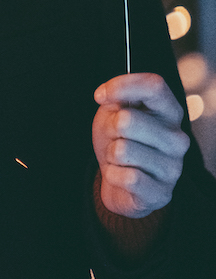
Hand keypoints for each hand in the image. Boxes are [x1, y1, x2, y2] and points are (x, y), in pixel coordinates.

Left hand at [93, 74, 191, 218]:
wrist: (119, 182)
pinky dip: (113, 175)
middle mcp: (178, 139)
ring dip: (110, 155)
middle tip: (115, 139)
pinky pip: (124, 177)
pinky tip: (122, 177)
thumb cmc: (119, 141)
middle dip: (110, 129)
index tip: (100, 96)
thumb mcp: (113, 114)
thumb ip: (116, 99)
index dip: (122, 86)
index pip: (155, 86)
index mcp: (169, 114)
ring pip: (122, 150)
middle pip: (128, 120)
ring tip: (120, 159)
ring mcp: (173, 167)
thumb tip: (107, 95)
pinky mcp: (162, 192)